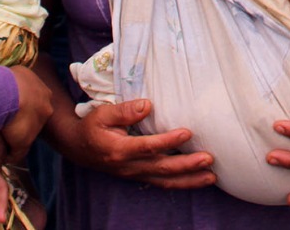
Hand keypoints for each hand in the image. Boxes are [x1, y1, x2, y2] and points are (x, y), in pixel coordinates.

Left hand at [0, 65, 53, 161]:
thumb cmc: (17, 121)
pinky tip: (0, 90)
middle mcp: (46, 94)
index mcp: (48, 109)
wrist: (10, 95)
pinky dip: (10, 83)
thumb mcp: (20, 143)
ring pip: (27, 90)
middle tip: (8, 115)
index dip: (27, 124)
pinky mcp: (24, 70)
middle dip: (24, 108)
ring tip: (2, 102)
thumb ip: (19, 151)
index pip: (39, 118)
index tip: (14, 127)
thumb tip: (11, 156)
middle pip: (35, 103)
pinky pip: (17, 78)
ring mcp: (36, 80)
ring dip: (17, 94)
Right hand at [63, 99, 215, 189]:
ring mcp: (136, 174)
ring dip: (189, 180)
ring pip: (165, 180)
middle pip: (162, 168)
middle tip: (209, 159)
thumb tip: (147, 105)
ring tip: (211, 176)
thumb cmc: (92, 127)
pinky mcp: (140, 176)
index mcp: (120, 149)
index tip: (187, 133)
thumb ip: (124, 110)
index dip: (168, 141)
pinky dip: (182, 183)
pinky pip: (163, 183)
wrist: (78, 148)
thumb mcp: (102, 114)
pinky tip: (199, 180)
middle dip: (187, 165)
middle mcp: (130, 166)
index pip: (147, 146)